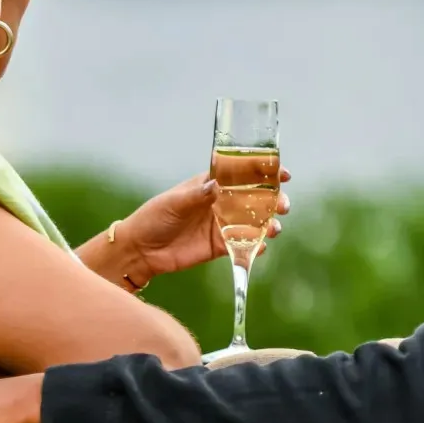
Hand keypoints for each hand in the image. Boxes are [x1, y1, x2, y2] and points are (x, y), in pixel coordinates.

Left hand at [121, 170, 290, 279]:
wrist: (140, 250)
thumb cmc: (154, 217)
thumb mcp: (174, 202)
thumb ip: (197, 195)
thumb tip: (217, 185)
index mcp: (211, 184)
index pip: (243, 173)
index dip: (265, 172)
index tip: (283, 173)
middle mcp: (221, 202)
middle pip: (256, 198)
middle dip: (274, 200)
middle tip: (283, 205)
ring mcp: (222, 225)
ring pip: (254, 222)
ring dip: (268, 224)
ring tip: (274, 229)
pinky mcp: (220, 246)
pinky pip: (243, 246)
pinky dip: (255, 247)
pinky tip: (260, 248)